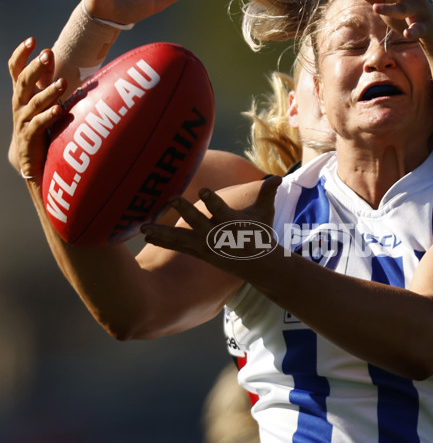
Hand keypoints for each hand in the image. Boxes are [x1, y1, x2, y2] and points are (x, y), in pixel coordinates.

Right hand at [9, 39, 64, 180]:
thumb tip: (48, 50)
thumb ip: (44, 76)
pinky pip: (39, 125)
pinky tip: (60, 111)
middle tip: (47, 55)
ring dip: (49, 92)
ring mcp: (23, 120)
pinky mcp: (30, 136)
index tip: (31, 40)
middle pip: (24, 82)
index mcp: (20, 92)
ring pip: (35, 103)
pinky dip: (49, 117)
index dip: (21, 54)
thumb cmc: (37, 121)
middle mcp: (19, 103)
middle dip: (36, 68)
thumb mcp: (39, 97)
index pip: (15, 69)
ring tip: (63, 83)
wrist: (29, 156)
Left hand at [141, 177, 281, 275]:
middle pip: (198, 222)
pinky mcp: (199, 253)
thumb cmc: (260, 234)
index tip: (203, 190)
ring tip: (143, 227)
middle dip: (185, 210)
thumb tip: (278, 177)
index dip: (212, 201)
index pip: (221, 210)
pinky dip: (162, 241)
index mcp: (232, 223)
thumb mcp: (265, 213)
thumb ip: (267, 193)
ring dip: (162, 232)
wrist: (257, 265)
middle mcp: (217, 236)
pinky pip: (178, 247)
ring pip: (181, 238)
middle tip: (171, 198)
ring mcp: (206, 246)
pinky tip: (146, 235)